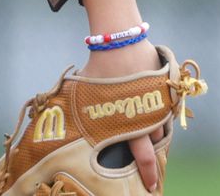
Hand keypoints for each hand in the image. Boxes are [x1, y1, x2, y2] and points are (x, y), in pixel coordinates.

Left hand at [77, 39, 165, 192]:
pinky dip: (160, 119)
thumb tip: (52, 117)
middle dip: (154, 165)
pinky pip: (166, 112)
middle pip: (155, 147)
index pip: (142, 155)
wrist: (120, 39)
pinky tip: (153, 122)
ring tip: (149, 147)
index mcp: (129, 120)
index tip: (150, 187)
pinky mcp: (166, 90)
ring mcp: (160, 103)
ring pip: (161, 128)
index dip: (147, 172)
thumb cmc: (99, 65)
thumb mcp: (84, 89)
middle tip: (153, 181)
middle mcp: (148, 116)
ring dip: (156, 138)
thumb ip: (76, 107)